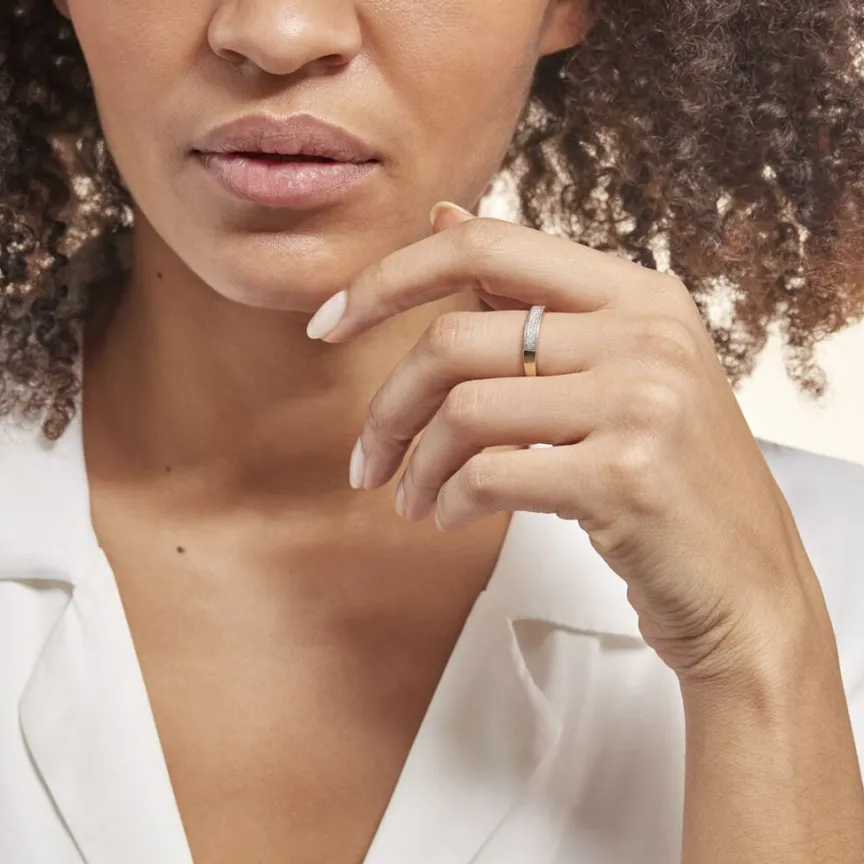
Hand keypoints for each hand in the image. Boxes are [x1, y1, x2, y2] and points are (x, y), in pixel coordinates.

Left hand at [307, 202, 825, 681]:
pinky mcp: (626, 477)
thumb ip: (529, 297)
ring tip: (410, 499)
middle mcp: (644, 334)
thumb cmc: (669, 477)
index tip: (329, 324)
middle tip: (368, 458)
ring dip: (416, 465)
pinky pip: (491, 474)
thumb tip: (444, 213)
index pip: (485, 243)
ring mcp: (641, 402)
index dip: (389, 278)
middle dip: (388, 406)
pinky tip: (451, 517)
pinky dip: (451, 500)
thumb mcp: (616, 371)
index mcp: (636, 294)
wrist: (744, 582)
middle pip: (455, 339)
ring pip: (464, 411)